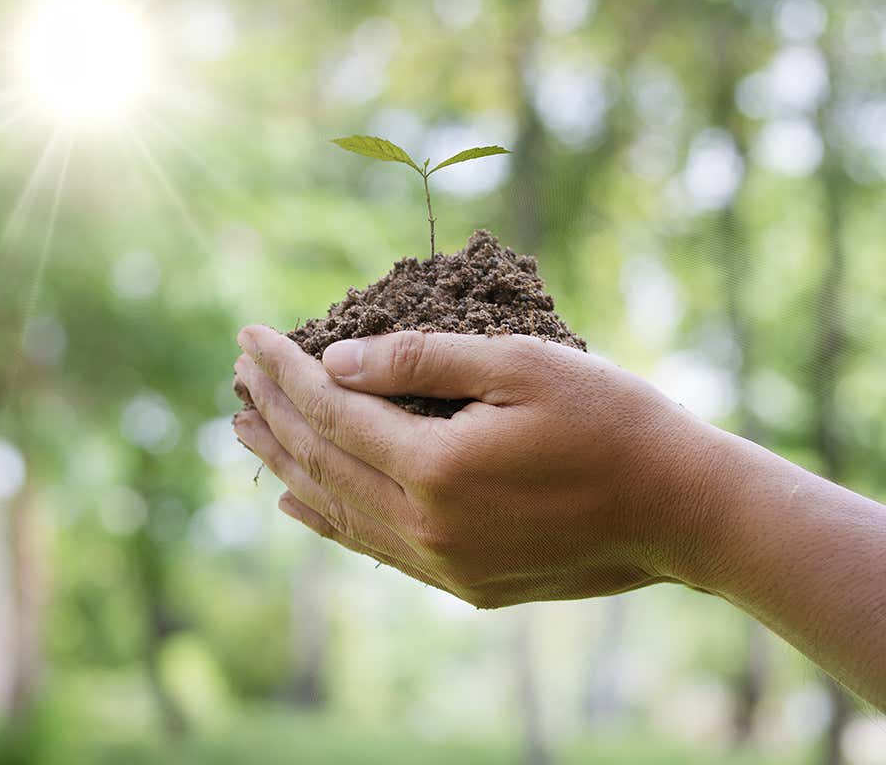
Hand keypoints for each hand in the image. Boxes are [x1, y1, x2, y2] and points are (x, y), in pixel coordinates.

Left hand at [232, 325, 724, 607]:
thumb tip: (334, 361)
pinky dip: (325, 517)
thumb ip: (420, 362)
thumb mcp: (520, 365)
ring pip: (335, 508)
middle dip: (272, 410)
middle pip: (320, 462)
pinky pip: (371, 546)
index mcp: (437, 469)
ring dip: (285, 463)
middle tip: (236, 373)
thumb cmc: (612, 422)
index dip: (283, 370)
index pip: (330, 411)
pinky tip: (295, 500)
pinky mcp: (462, 582)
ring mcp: (442, 563)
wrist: (681, 511)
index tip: (249, 335)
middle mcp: (427, 526)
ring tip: (245, 428)